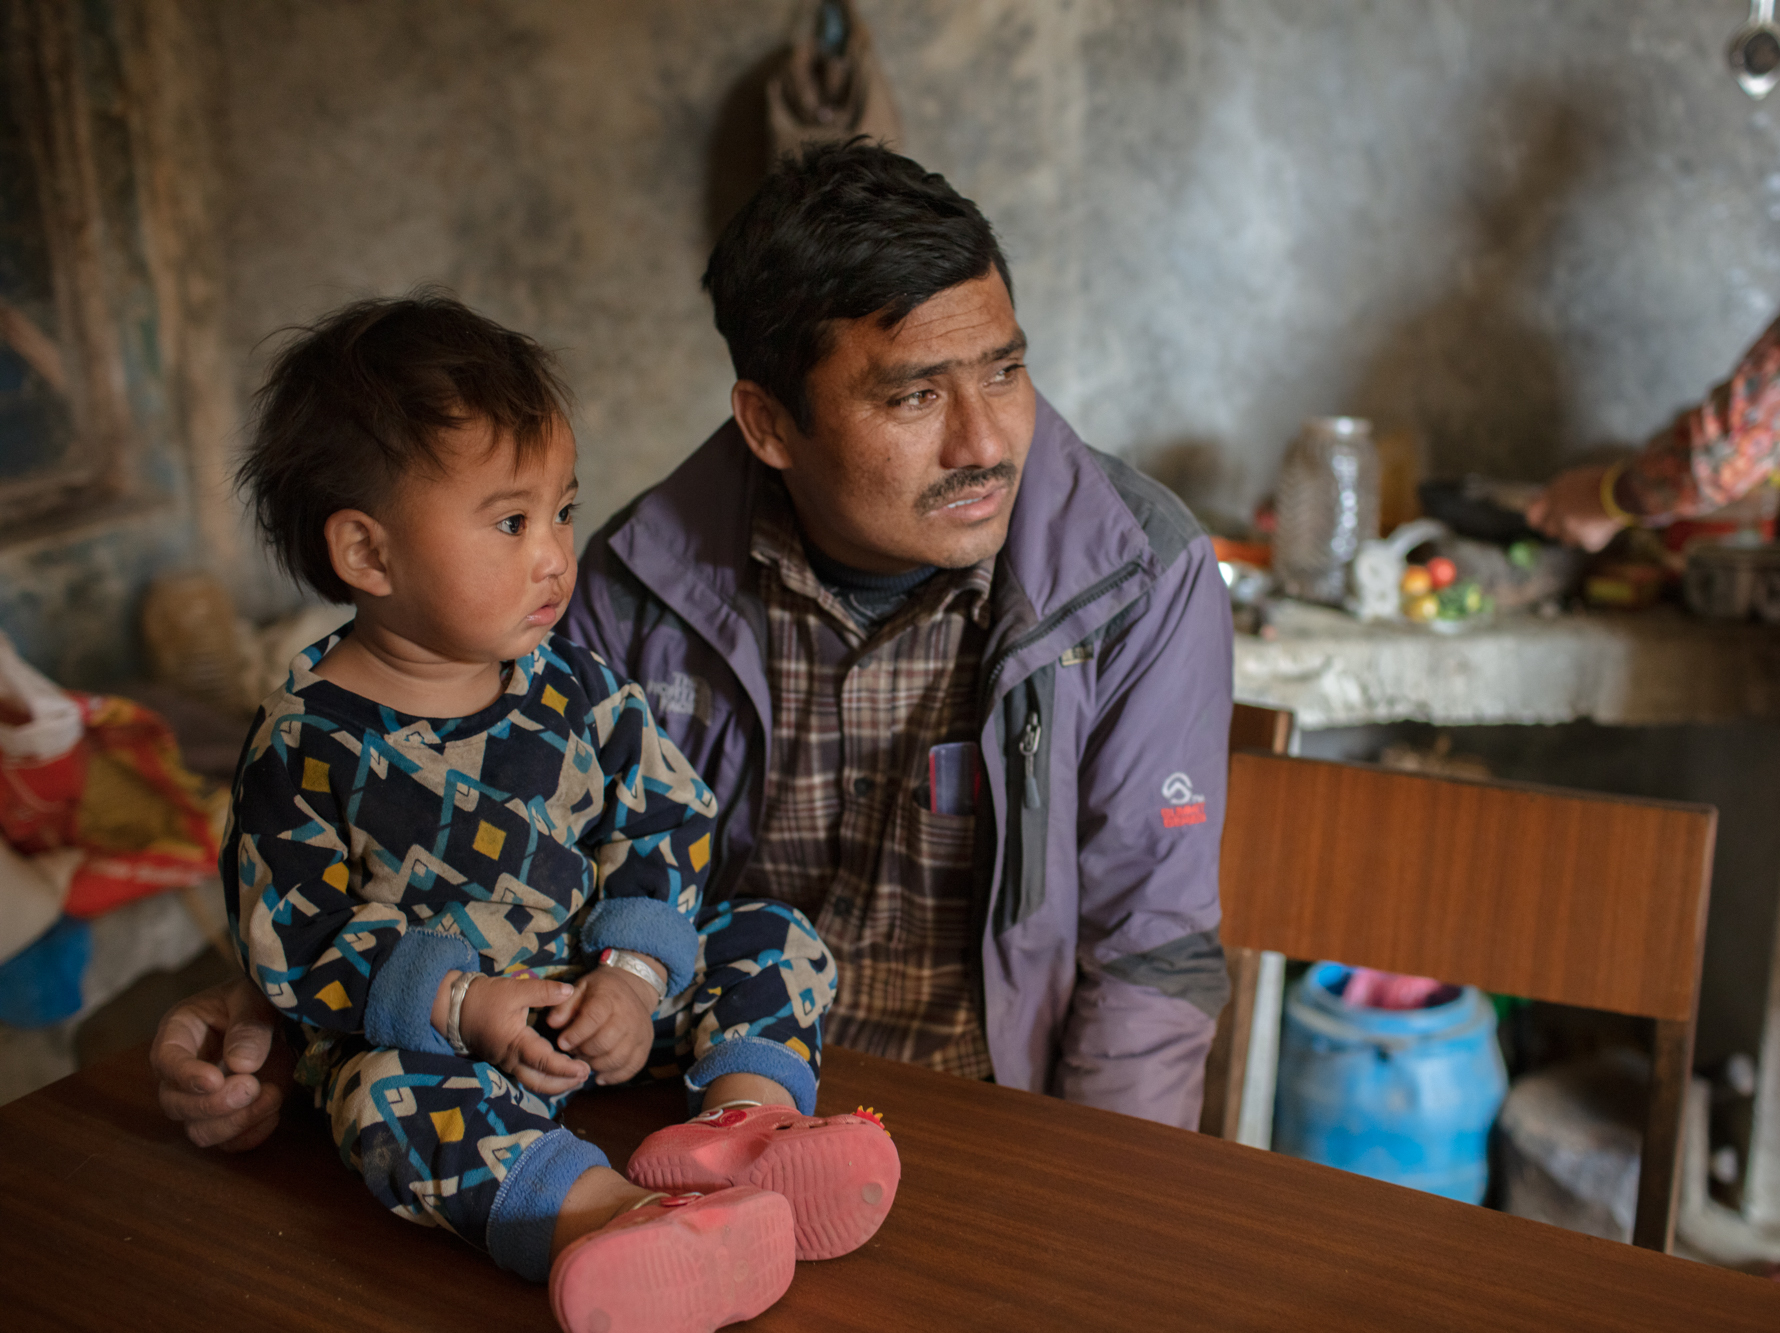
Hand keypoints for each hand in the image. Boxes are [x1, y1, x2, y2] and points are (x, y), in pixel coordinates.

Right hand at [151, 976, 292, 1150]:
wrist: (279, 1016)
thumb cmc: (257, 999)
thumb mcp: (255, 998)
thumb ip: (249, 1026)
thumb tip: (241, 1065)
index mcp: (179, 1033)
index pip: (165, 1060)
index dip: (185, 1075)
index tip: (214, 1080)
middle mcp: (182, 1072)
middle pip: (175, 1104)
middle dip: (212, 1104)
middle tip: (251, 1087)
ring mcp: (203, 1099)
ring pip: (199, 1131)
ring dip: (235, 1123)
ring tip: (273, 1096)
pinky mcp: (228, 1117)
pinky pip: (228, 1143)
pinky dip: (251, 1135)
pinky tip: (274, 1112)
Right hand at [449, 973, 590, 1095]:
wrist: (455, 1007)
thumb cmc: (485, 998)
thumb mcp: (515, 989)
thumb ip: (543, 991)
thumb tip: (570, 991)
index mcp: (515, 1043)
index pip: (544, 1063)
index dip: (565, 1069)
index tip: (583, 1070)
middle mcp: (510, 1059)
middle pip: (539, 1082)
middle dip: (563, 1084)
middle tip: (584, 1077)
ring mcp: (505, 1062)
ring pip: (532, 1082)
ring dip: (554, 1083)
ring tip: (575, 1078)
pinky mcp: (503, 1060)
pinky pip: (525, 1075)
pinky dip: (543, 1077)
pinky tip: (557, 1072)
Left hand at [546, 964, 660, 1086]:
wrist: (632, 988)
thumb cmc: (599, 991)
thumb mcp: (579, 989)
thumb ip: (564, 1006)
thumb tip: (552, 1024)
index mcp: (610, 997)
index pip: (594, 1017)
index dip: (576, 1033)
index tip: (562, 1043)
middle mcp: (629, 1015)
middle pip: (605, 1042)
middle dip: (584, 1051)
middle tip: (573, 1051)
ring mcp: (640, 1032)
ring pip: (617, 1058)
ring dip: (596, 1065)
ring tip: (584, 1060)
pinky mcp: (646, 1046)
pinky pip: (632, 1068)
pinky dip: (614, 1076)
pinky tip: (599, 1075)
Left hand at [1526, 465, 1627, 551]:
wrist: (1629, 490)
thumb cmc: (1606, 481)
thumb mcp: (1577, 480)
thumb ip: (1559, 494)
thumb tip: (1546, 508)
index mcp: (1553, 493)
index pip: (1533, 514)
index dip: (1537, 519)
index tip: (1540, 522)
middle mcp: (1557, 512)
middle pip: (1549, 530)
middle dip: (1559, 528)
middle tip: (1575, 521)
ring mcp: (1571, 528)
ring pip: (1568, 539)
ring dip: (1577, 533)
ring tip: (1595, 519)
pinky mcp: (1586, 541)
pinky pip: (1587, 542)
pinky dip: (1596, 536)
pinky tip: (1606, 524)